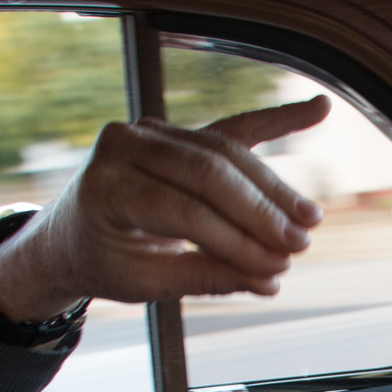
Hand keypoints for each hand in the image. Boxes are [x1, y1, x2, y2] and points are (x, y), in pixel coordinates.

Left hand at [0, 98, 331, 321]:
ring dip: (274, 187)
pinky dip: (278, 119)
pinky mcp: (180, 132)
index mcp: (106, 185)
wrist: (72, 234)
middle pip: (210, 172)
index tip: (274, 268)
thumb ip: (205, 276)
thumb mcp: (144, 282)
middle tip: (299, 244)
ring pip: (227, 152)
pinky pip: (234, 126)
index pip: (185, 211)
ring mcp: (153, 131)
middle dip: (261, 211)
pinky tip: (319, 109)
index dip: (236, 241)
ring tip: (309, 218)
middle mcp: (127, 144)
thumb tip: (268, 278)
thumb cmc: (104, 258)